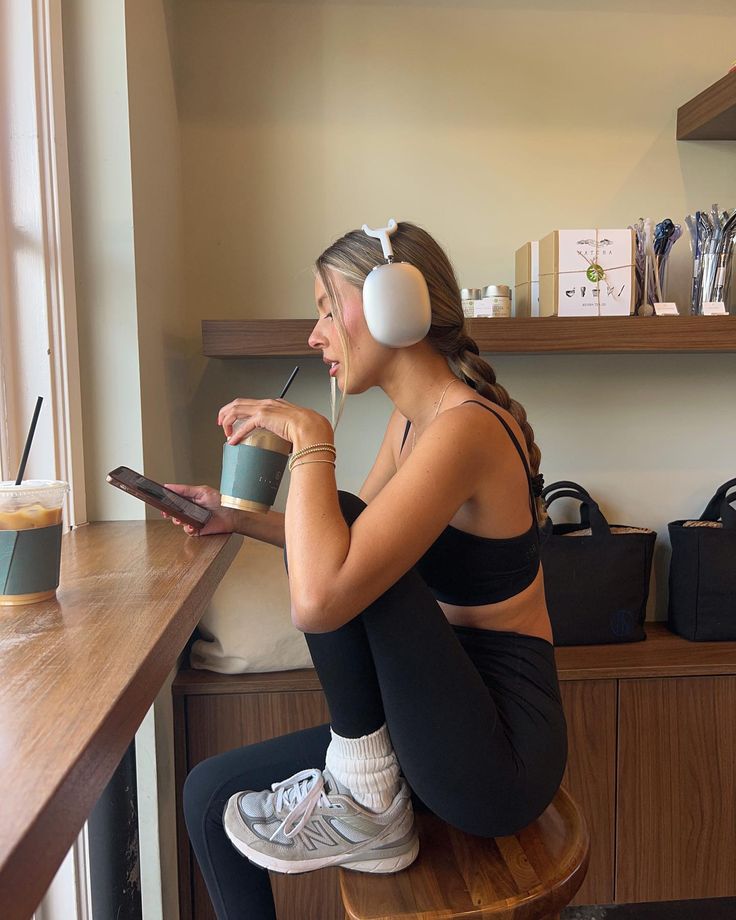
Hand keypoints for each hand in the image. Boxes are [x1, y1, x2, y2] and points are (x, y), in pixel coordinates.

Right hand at [163, 483, 235, 536]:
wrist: (232, 516)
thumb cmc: (221, 502)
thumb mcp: (202, 491)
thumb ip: (185, 489)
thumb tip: (170, 486)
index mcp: (191, 499)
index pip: (175, 499)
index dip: (167, 501)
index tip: (162, 502)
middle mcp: (191, 509)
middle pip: (174, 511)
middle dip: (169, 513)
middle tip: (167, 513)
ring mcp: (194, 519)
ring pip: (179, 521)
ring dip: (178, 520)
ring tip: (182, 519)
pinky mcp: (197, 529)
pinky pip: (188, 530)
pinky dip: (188, 529)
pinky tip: (192, 526)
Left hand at [217, 398, 332, 449]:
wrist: (313, 428)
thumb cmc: (309, 430)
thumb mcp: (295, 429)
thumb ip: (288, 433)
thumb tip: (288, 446)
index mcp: (275, 404)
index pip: (252, 403)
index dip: (240, 410)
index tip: (235, 419)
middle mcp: (268, 403)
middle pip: (239, 403)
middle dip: (226, 411)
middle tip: (222, 422)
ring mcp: (265, 408)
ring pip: (237, 409)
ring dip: (227, 420)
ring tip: (224, 430)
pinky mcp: (263, 417)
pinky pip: (244, 425)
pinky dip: (236, 433)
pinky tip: (232, 440)